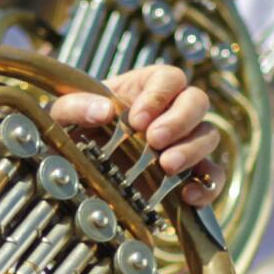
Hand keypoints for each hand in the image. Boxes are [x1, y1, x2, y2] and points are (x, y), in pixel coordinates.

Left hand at [49, 64, 220, 204]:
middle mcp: (169, 112)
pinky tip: (187, 195)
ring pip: (207, 136)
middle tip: (154, 140)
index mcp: (144, 88)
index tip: (137, 119)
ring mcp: (181, 143)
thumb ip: (75, 105)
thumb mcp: (61, 114)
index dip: (159, 95)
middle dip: (179, 121)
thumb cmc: (71, 130)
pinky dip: (207, 186)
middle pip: (197, 102)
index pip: (169, 78)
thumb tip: (104, 110)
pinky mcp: (186, 175)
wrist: (72, 166)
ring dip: (192, 150)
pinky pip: (212, 176)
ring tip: (166, 166)